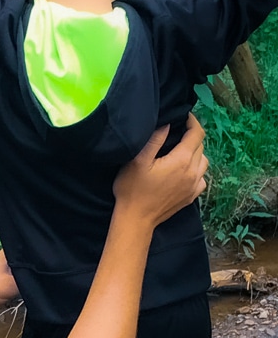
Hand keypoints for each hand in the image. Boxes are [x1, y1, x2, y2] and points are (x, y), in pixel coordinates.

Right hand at [112, 115, 207, 230]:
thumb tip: (168, 124)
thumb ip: (155, 139)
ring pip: (204, 161)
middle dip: (192, 136)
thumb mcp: (138, 160)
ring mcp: (194, 186)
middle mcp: (193, 172)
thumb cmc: (132, 189)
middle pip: (201, 146)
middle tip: (177, 132)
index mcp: (181, 160)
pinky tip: (185, 171)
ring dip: (196, 153)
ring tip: (181, 150)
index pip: (197, 134)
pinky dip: (197, 170)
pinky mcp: (191, 196)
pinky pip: (202, 178)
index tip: (183, 116)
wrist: (136, 220)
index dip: (192, 121)